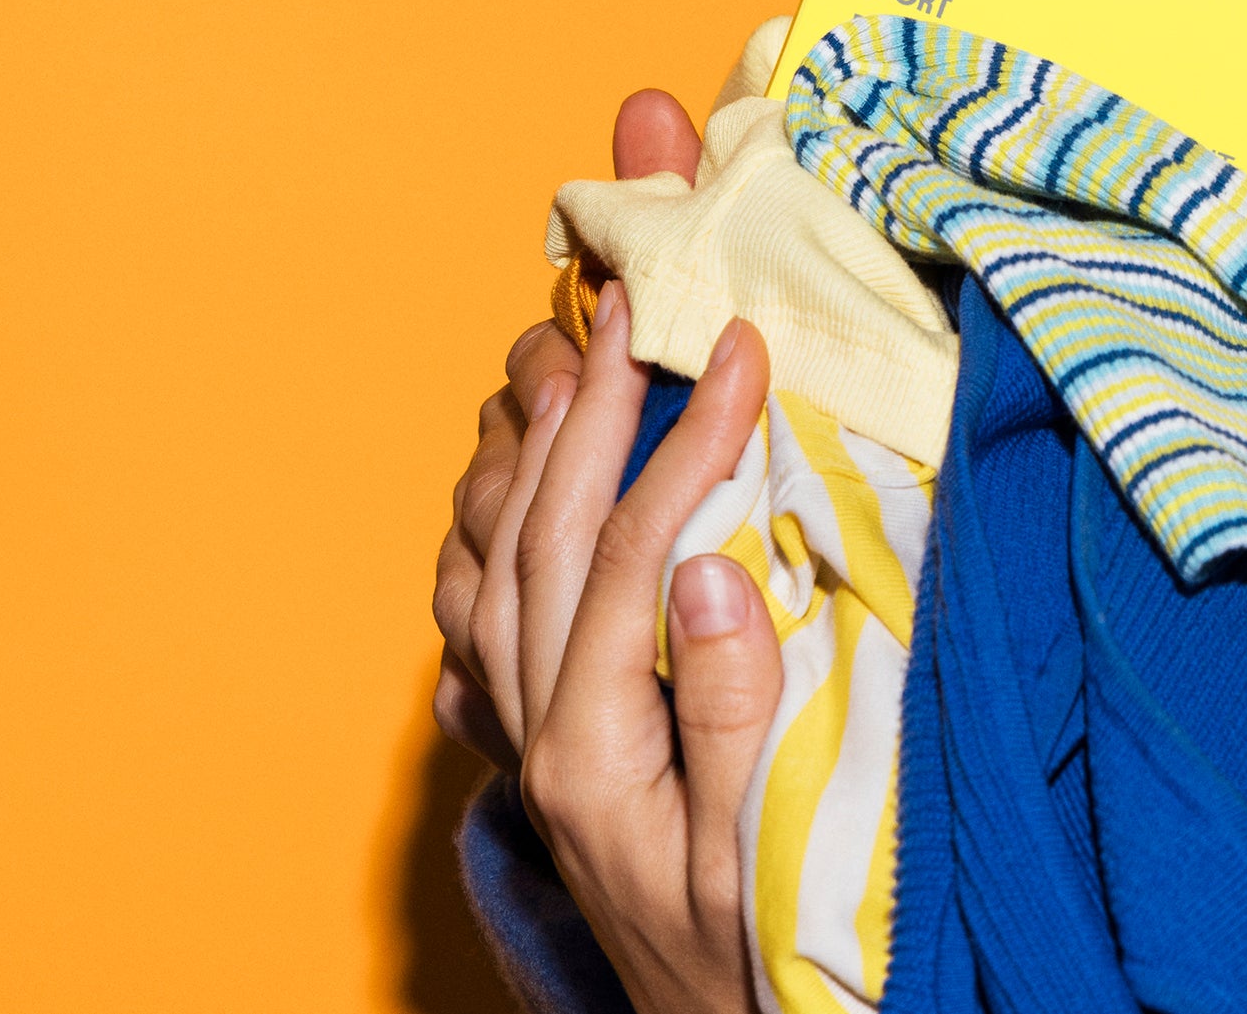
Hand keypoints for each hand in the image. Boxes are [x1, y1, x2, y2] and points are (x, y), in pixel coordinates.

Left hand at [497, 291, 783, 1013]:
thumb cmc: (764, 962)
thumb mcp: (766, 850)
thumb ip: (735, 711)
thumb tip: (712, 567)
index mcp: (593, 752)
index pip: (633, 554)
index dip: (687, 438)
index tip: (743, 348)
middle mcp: (538, 737)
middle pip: (542, 535)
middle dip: (584, 405)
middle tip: (626, 298)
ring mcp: (525, 744)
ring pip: (492, 563)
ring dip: (523, 448)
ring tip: (554, 350)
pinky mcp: (537, 754)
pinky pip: (479, 615)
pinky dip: (490, 528)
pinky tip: (509, 481)